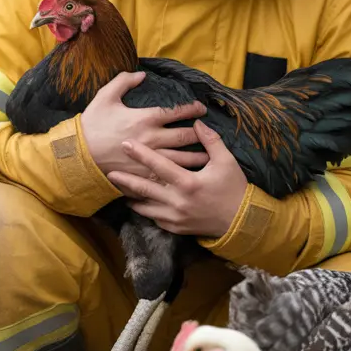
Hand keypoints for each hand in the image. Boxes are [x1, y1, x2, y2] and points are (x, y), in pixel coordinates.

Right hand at [81, 71, 209, 177]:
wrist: (79, 154)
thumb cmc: (92, 124)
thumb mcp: (105, 96)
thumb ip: (124, 81)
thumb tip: (141, 73)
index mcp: (145, 118)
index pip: (176, 112)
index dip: (192, 109)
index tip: (201, 109)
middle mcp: (152, 139)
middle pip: (184, 136)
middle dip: (200, 133)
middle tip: (209, 131)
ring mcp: (150, 159)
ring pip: (182, 158)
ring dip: (197, 156)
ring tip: (208, 156)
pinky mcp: (144, 175)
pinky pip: (168, 176)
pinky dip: (181, 176)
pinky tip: (189, 176)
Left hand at [106, 120, 247, 237]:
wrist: (241, 222)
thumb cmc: (234, 188)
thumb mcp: (226, 162)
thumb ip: (211, 141)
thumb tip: (197, 123)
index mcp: (189, 183)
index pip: (159, 165)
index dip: (141, 154)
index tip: (126, 144)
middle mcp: (178, 202)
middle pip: (144, 189)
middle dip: (125, 179)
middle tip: (109, 171)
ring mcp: (175, 218)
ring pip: (145, 207)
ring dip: (130, 197)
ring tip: (117, 188)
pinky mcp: (175, 228)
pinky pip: (154, 219)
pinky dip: (144, 210)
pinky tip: (136, 203)